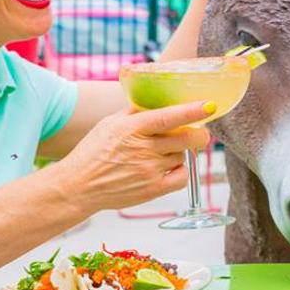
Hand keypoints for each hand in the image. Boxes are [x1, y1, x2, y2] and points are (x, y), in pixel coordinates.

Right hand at [60, 100, 211, 209]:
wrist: (79, 186)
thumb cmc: (93, 152)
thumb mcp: (110, 123)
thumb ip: (136, 112)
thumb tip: (158, 99)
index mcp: (132, 128)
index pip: (169, 117)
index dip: (192, 111)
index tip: (210, 105)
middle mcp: (143, 149)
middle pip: (187, 138)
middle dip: (198, 133)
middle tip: (197, 131)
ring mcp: (149, 170)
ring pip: (183, 155)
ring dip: (180, 152)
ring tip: (161, 152)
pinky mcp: (153, 189)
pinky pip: (182, 177)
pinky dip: (180, 171)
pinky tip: (168, 167)